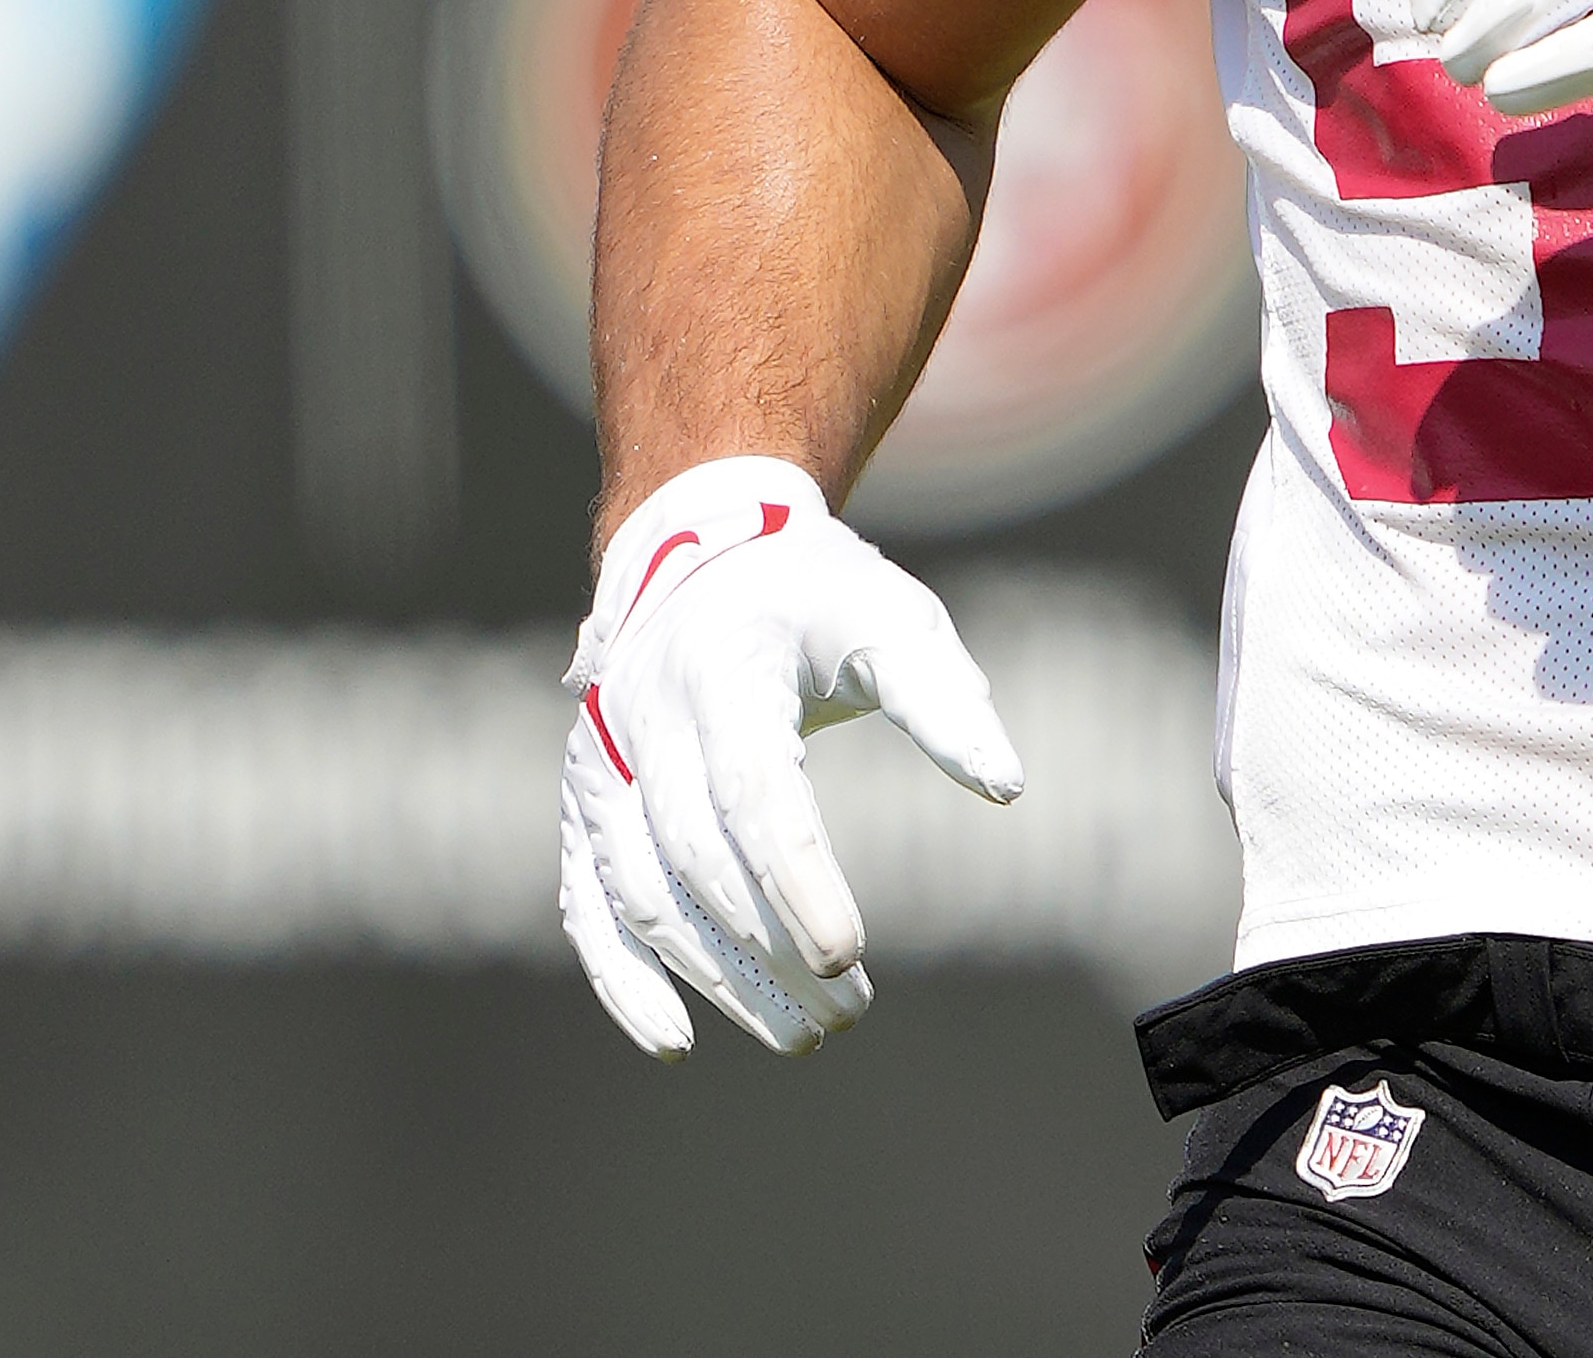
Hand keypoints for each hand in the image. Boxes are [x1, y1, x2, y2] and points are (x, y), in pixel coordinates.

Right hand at [554, 455, 1024, 1058]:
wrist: (702, 554)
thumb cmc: (817, 596)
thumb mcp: (893, 618)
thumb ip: (946, 699)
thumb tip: (1008, 786)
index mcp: (721, 670)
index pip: (752, 793)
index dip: (795, 880)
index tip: (847, 954)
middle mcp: (643, 721)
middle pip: (698, 860)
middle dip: (769, 949)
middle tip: (849, 1013)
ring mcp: (600, 766)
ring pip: (644, 895)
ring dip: (719, 978)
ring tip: (804, 1033)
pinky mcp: (584, 805)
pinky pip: (590, 904)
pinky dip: (622, 978)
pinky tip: (677, 1038)